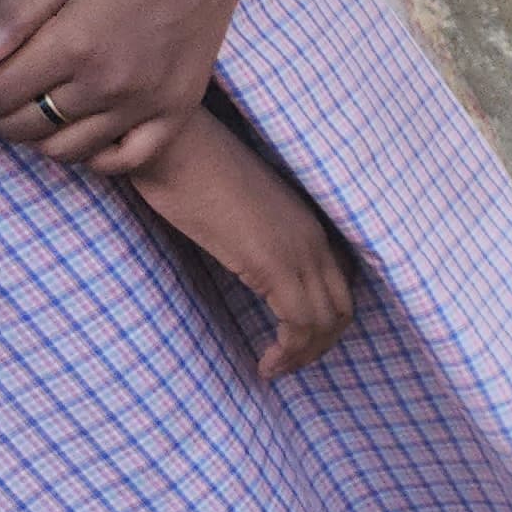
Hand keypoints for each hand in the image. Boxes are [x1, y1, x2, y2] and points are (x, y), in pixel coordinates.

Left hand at [0, 0, 252, 174]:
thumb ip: (9, 18)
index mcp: (75, 45)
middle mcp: (111, 84)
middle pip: (25, 126)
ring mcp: (148, 103)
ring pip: (68, 148)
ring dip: (35, 134)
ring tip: (28, 105)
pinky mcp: (176, 111)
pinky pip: (125, 159)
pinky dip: (93, 155)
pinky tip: (79, 128)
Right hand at [121, 115, 355, 377]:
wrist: (170, 141)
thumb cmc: (188, 169)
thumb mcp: (236, 209)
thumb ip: (254, 235)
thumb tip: (244, 259)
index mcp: (309, 222)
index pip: (339, 285)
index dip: (324, 321)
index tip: (296, 343)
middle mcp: (314, 237)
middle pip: (341, 307)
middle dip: (319, 344)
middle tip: (287, 364)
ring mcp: (298, 249)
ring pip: (324, 320)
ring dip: (303, 355)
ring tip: (273, 370)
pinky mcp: (272, 262)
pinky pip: (298, 320)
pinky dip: (289, 351)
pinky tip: (266, 364)